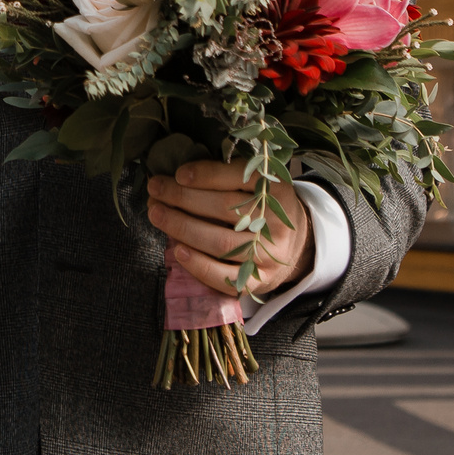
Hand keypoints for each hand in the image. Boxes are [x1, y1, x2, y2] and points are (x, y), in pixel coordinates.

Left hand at [147, 159, 311, 297]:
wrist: (297, 246)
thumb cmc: (263, 209)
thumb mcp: (258, 186)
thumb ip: (227, 179)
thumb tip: (177, 177)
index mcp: (276, 190)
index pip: (241, 178)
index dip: (208, 174)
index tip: (179, 173)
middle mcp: (275, 222)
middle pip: (225, 209)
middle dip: (184, 198)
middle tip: (156, 189)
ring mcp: (269, 254)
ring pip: (220, 243)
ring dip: (183, 228)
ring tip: (157, 214)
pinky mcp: (259, 280)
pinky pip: (225, 276)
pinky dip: (198, 265)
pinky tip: (177, 251)